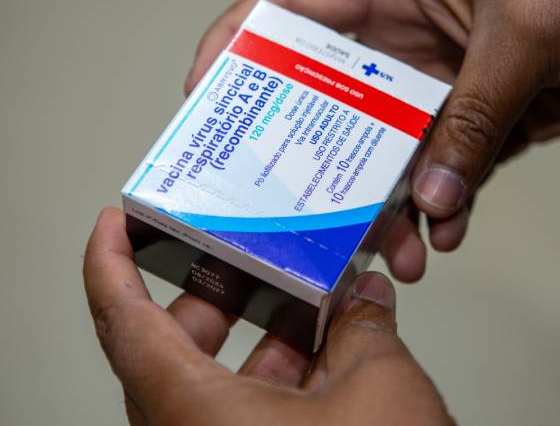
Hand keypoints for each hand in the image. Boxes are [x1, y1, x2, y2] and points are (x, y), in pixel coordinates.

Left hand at [84, 208, 452, 425]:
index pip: (122, 321)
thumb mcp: (377, 385)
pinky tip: (328, 349)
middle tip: (237, 252)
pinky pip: (246, 412)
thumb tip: (367, 295)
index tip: (113, 224)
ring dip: (261, 336)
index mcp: (193, 413)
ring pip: (216, 382)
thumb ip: (366, 326)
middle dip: (212, 293)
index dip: (110, 261)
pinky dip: (280, 376)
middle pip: (171, 347)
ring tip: (303, 294)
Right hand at [184, 0, 559, 280]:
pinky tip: (443, 236)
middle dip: (310, 163)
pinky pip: (448, 181)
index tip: (204, 99)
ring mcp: (444, 94)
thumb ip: (477, 117)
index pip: (290, 12)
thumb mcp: (524, 30)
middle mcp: (407, 50)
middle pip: (330, 109)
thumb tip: (434, 198)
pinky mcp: (487, 128)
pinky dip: (441, 213)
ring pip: (389, 160)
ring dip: (383, 208)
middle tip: (295, 216)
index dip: (236, 47)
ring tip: (393, 251)